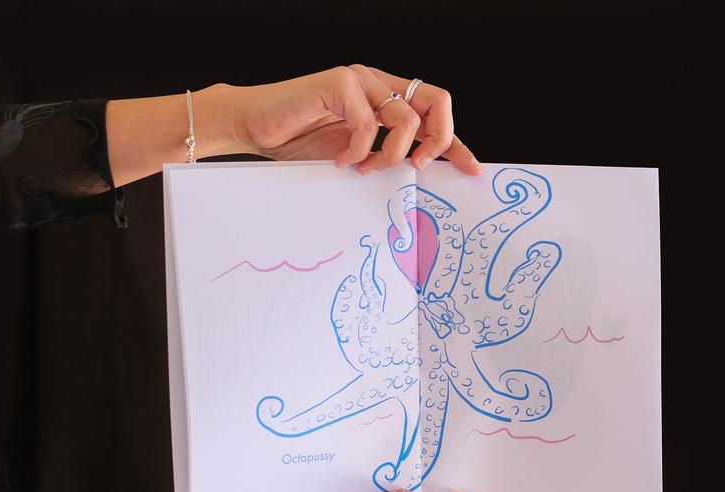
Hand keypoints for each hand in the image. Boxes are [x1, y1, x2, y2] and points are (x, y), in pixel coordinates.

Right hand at [227, 65, 483, 175]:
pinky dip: (358, 150)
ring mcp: (359, 79)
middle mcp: (378, 83)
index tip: (470, 170)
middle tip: (418, 167)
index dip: (455, 142)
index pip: (434, 114)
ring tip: (365, 168)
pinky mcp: (338, 83)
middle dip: (438, 139)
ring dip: (391, 154)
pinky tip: (341, 160)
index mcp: (385, 98)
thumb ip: (384, 157)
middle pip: (436, 100)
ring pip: (407, 117)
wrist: (255, 127)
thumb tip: (419, 178)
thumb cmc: (298, 141)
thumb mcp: (355, 156)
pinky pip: (368, 122)